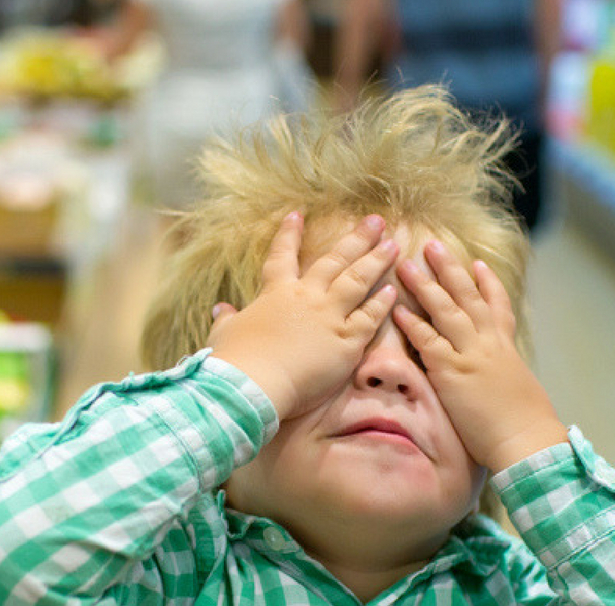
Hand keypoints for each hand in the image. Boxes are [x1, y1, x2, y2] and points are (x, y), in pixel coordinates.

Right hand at [209, 212, 398, 419]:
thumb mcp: (224, 334)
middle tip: (376, 221)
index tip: (297, 214)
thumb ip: (227, 319)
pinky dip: (382, 304)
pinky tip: (393, 291)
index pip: (282, 257)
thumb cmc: (235, 360)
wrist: (253, 383)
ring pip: (358, 281)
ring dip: (376, 261)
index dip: (289, 235)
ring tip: (393, 244)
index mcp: (276, 293)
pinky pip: (369, 318)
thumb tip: (221, 309)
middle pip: (335, 260)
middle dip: (357, 239)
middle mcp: (306, 297)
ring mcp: (329, 317)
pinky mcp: (346, 342)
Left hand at [393, 241, 566, 470]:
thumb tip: (500, 383)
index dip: (487, 283)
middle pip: (468, 297)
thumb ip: (505, 378)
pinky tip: (399, 309)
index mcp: (506, 348)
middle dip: (450, 270)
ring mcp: (471, 355)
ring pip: (447, 310)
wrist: (527, 440)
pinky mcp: (453, 373)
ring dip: (426, 285)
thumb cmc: (526, 427)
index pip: (498, 307)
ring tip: (407, 264)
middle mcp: (489, 344)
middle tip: (432, 246)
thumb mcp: (520, 392)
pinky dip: (414, 324)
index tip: (477, 264)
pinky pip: (429, 342)